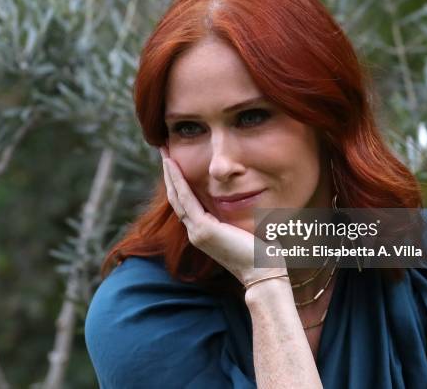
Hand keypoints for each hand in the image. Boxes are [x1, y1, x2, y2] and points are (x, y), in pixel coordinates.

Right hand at [160, 147, 286, 285]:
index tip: (175, 164)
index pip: (185, 203)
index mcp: (204, 232)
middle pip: (176, 197)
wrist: (263, 273)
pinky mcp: (202, 229)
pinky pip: (185, 198)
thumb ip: (239, 216)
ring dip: (169, 174)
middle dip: (169, 174)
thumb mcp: (245, 229)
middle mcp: (196, 232)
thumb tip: (249, 198)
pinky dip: (177, 180)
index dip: (178, 183)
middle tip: (163, 152)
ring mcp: (196, 231)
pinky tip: (172, 165)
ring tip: (164, 153)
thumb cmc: (261, 253)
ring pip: (177, 196)